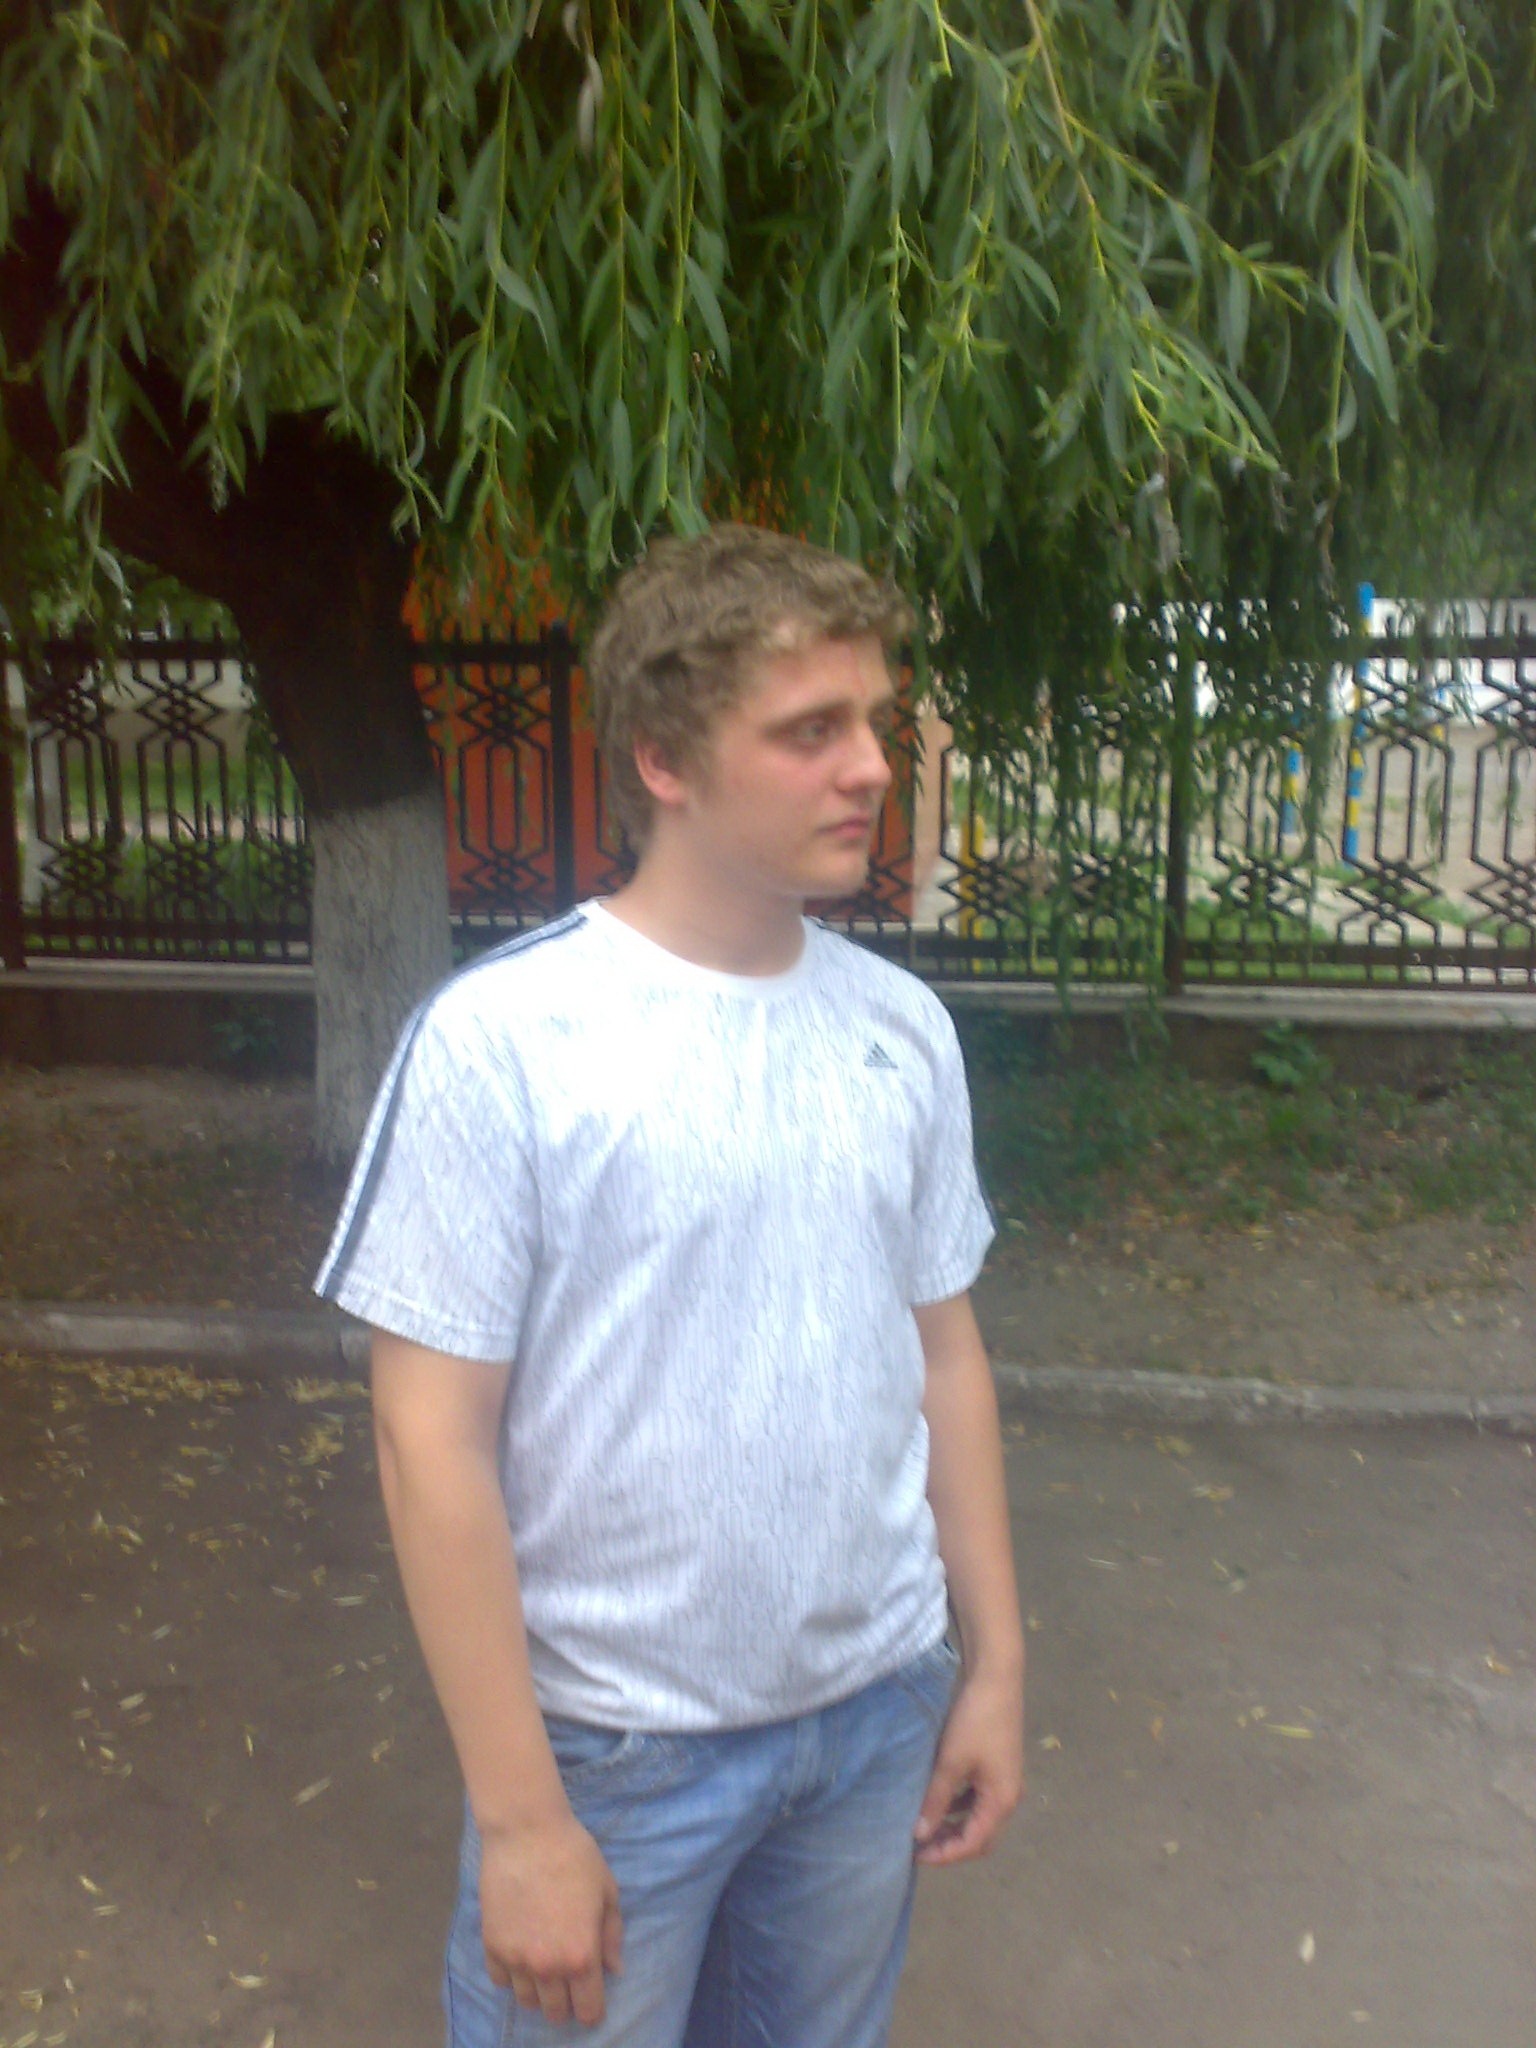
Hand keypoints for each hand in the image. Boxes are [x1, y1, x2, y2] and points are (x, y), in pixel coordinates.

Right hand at [479, 1810, 623, 2027]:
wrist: (527, 1832)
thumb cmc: (575, 1856)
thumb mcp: (607, 1891)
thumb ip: (611, 1935)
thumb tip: (614, 1969)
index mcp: (581, 1956)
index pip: (588, 2010)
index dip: (593, 2010)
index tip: (592, 2001)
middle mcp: (547, 1967)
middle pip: (555, 2012)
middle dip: (566, 2003)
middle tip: (569, 1983)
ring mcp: (515, 1959)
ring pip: (527, 2001)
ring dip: (538, 1991)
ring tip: (544, 1968)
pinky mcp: (491, 1945)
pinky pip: (500, 1980)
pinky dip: (511, 1974)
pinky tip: (520, 1954)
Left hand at [913, 1663, 1024, 1866]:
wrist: (996, 1679)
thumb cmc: (975, 1722)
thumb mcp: (951, 1762)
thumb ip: (936, 1800)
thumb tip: (920, 1834)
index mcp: (1001, 1802)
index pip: (973, 1844)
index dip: (944, 1854)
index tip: (915, 1855)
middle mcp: (1009, 1797)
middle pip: (980, 1838)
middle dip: (951, 1846)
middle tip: (919, 1848)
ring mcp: (1005, 1781)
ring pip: (979, 1819)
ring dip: (954, 1827)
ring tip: (924, 1828)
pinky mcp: (998, 1766)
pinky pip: (978, 1800)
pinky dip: (959, 1808)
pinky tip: (939, 1801)